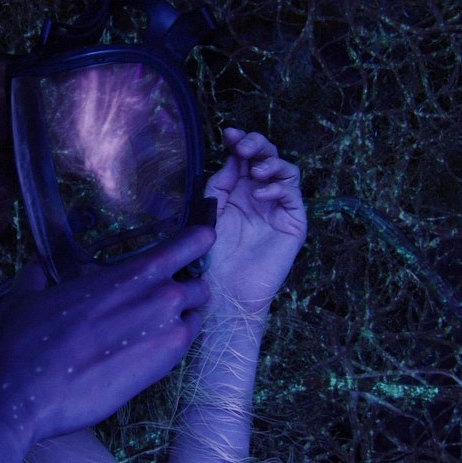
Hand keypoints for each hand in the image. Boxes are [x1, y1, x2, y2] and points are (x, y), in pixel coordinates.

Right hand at [0, 227, 214, 452]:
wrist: (23, 395)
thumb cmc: (21, 344)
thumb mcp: (23, 299)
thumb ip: (36, 278)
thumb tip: (37, 268)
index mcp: (126, 274)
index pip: (183, 246)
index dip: (197, 239)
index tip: (203, 235)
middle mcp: (156, 298)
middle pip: (198, 284)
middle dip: (186, 288)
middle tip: (163, 297)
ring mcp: (164, 335)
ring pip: (197, 316)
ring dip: (183, 316)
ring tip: (155, 326)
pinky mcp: (162, 369)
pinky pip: (186, 345)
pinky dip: (174, 342)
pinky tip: (148, 349)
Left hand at [204, 128, 306, 316]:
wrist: (225, 288)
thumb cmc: (213, 254)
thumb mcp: (210, 210)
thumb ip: (221, 182)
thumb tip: (233, 155)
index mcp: (238, 189)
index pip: (245, 157)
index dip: (240, 141)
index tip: (229, 133)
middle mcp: (260, 194)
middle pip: (268, 157)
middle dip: (257, 145)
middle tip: (244, 146)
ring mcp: (278, 207)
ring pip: (286, 170)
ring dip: (271, 163)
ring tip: (256, 172)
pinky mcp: (293, 222)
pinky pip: (293, 194)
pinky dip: (278, 187)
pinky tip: (260, 194)